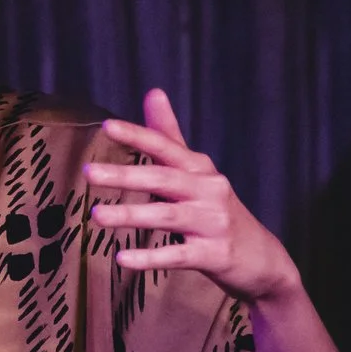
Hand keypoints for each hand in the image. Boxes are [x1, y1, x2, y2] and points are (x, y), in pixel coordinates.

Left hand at [85, 89, 299, 304]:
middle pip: (164, 179)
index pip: (166, 147)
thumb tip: (153, 92)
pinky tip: (122, 258)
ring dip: (131, 216)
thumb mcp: (198, 172)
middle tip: (89, 172)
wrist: (261, 259)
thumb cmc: (218, 211)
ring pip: (168, 216)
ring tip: (96, 216)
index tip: (107, 126)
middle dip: (126, 174)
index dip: (139, 136)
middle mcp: (209, 191)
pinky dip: (150, 258)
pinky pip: (177, 255)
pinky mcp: (213, 255)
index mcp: (200, 169)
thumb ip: (170, 137)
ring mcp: (213, 223)